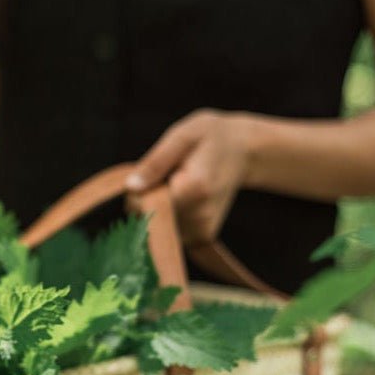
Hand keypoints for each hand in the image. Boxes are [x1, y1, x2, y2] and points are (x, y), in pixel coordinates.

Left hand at [126, 109, 259, 244]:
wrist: (243, 151)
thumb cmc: (209, 138)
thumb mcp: (181, 136)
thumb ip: (155, 163)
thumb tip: (131, 187)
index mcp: (194, 190)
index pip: (142, 205)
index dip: (136, 192)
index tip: (150, 175)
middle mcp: (200, 217)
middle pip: (149, 220)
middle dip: (145, 202)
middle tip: (166, 178)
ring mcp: (202, 231)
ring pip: (157, 229)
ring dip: (157, 210)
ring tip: (177, 187)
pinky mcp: (202, 238)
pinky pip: (169, 233)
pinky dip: (168, 218)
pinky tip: (183, 200)